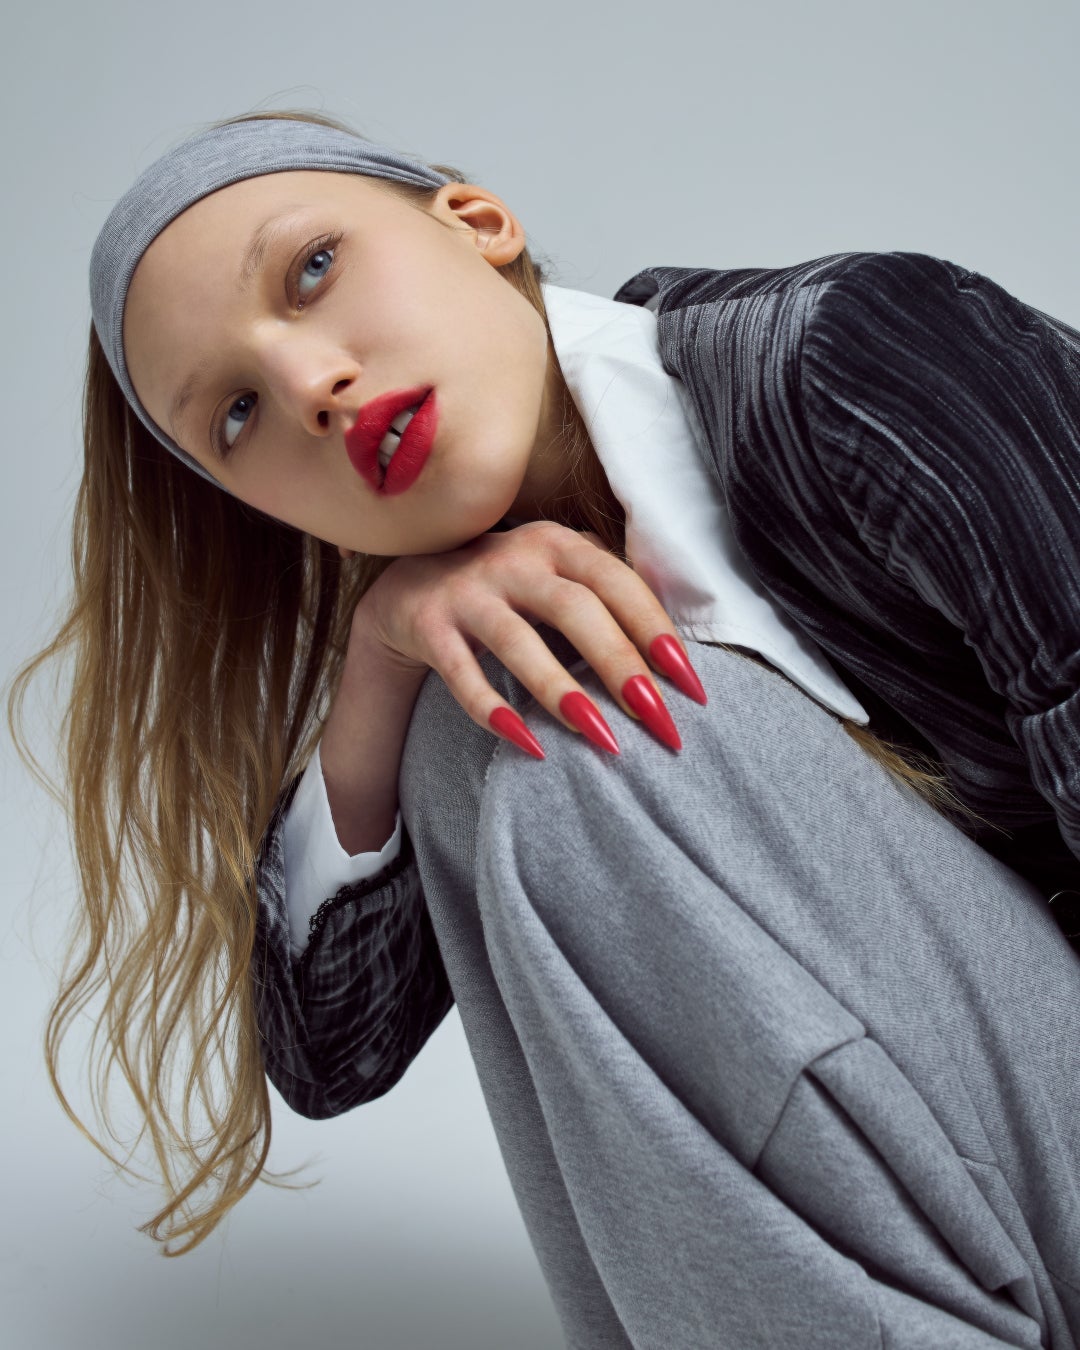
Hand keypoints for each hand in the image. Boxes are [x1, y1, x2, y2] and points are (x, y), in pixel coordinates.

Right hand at [355, 520, 706, 756]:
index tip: (690, 686)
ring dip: (562, 692)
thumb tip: (678, 656)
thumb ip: (607, 593)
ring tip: (603, 739)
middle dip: (621, 665)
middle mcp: (513, 560)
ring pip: (518, 642)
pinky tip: (528, 746)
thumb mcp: (556, 571)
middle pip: (575, 609)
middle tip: (657, 719)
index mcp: (557, 544)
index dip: (656, 630)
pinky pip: (461, 673)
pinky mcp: (429, 627)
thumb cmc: (509, 588)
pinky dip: (493, 710)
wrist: (409, 587)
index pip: (617, 582)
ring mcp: (467, 593)